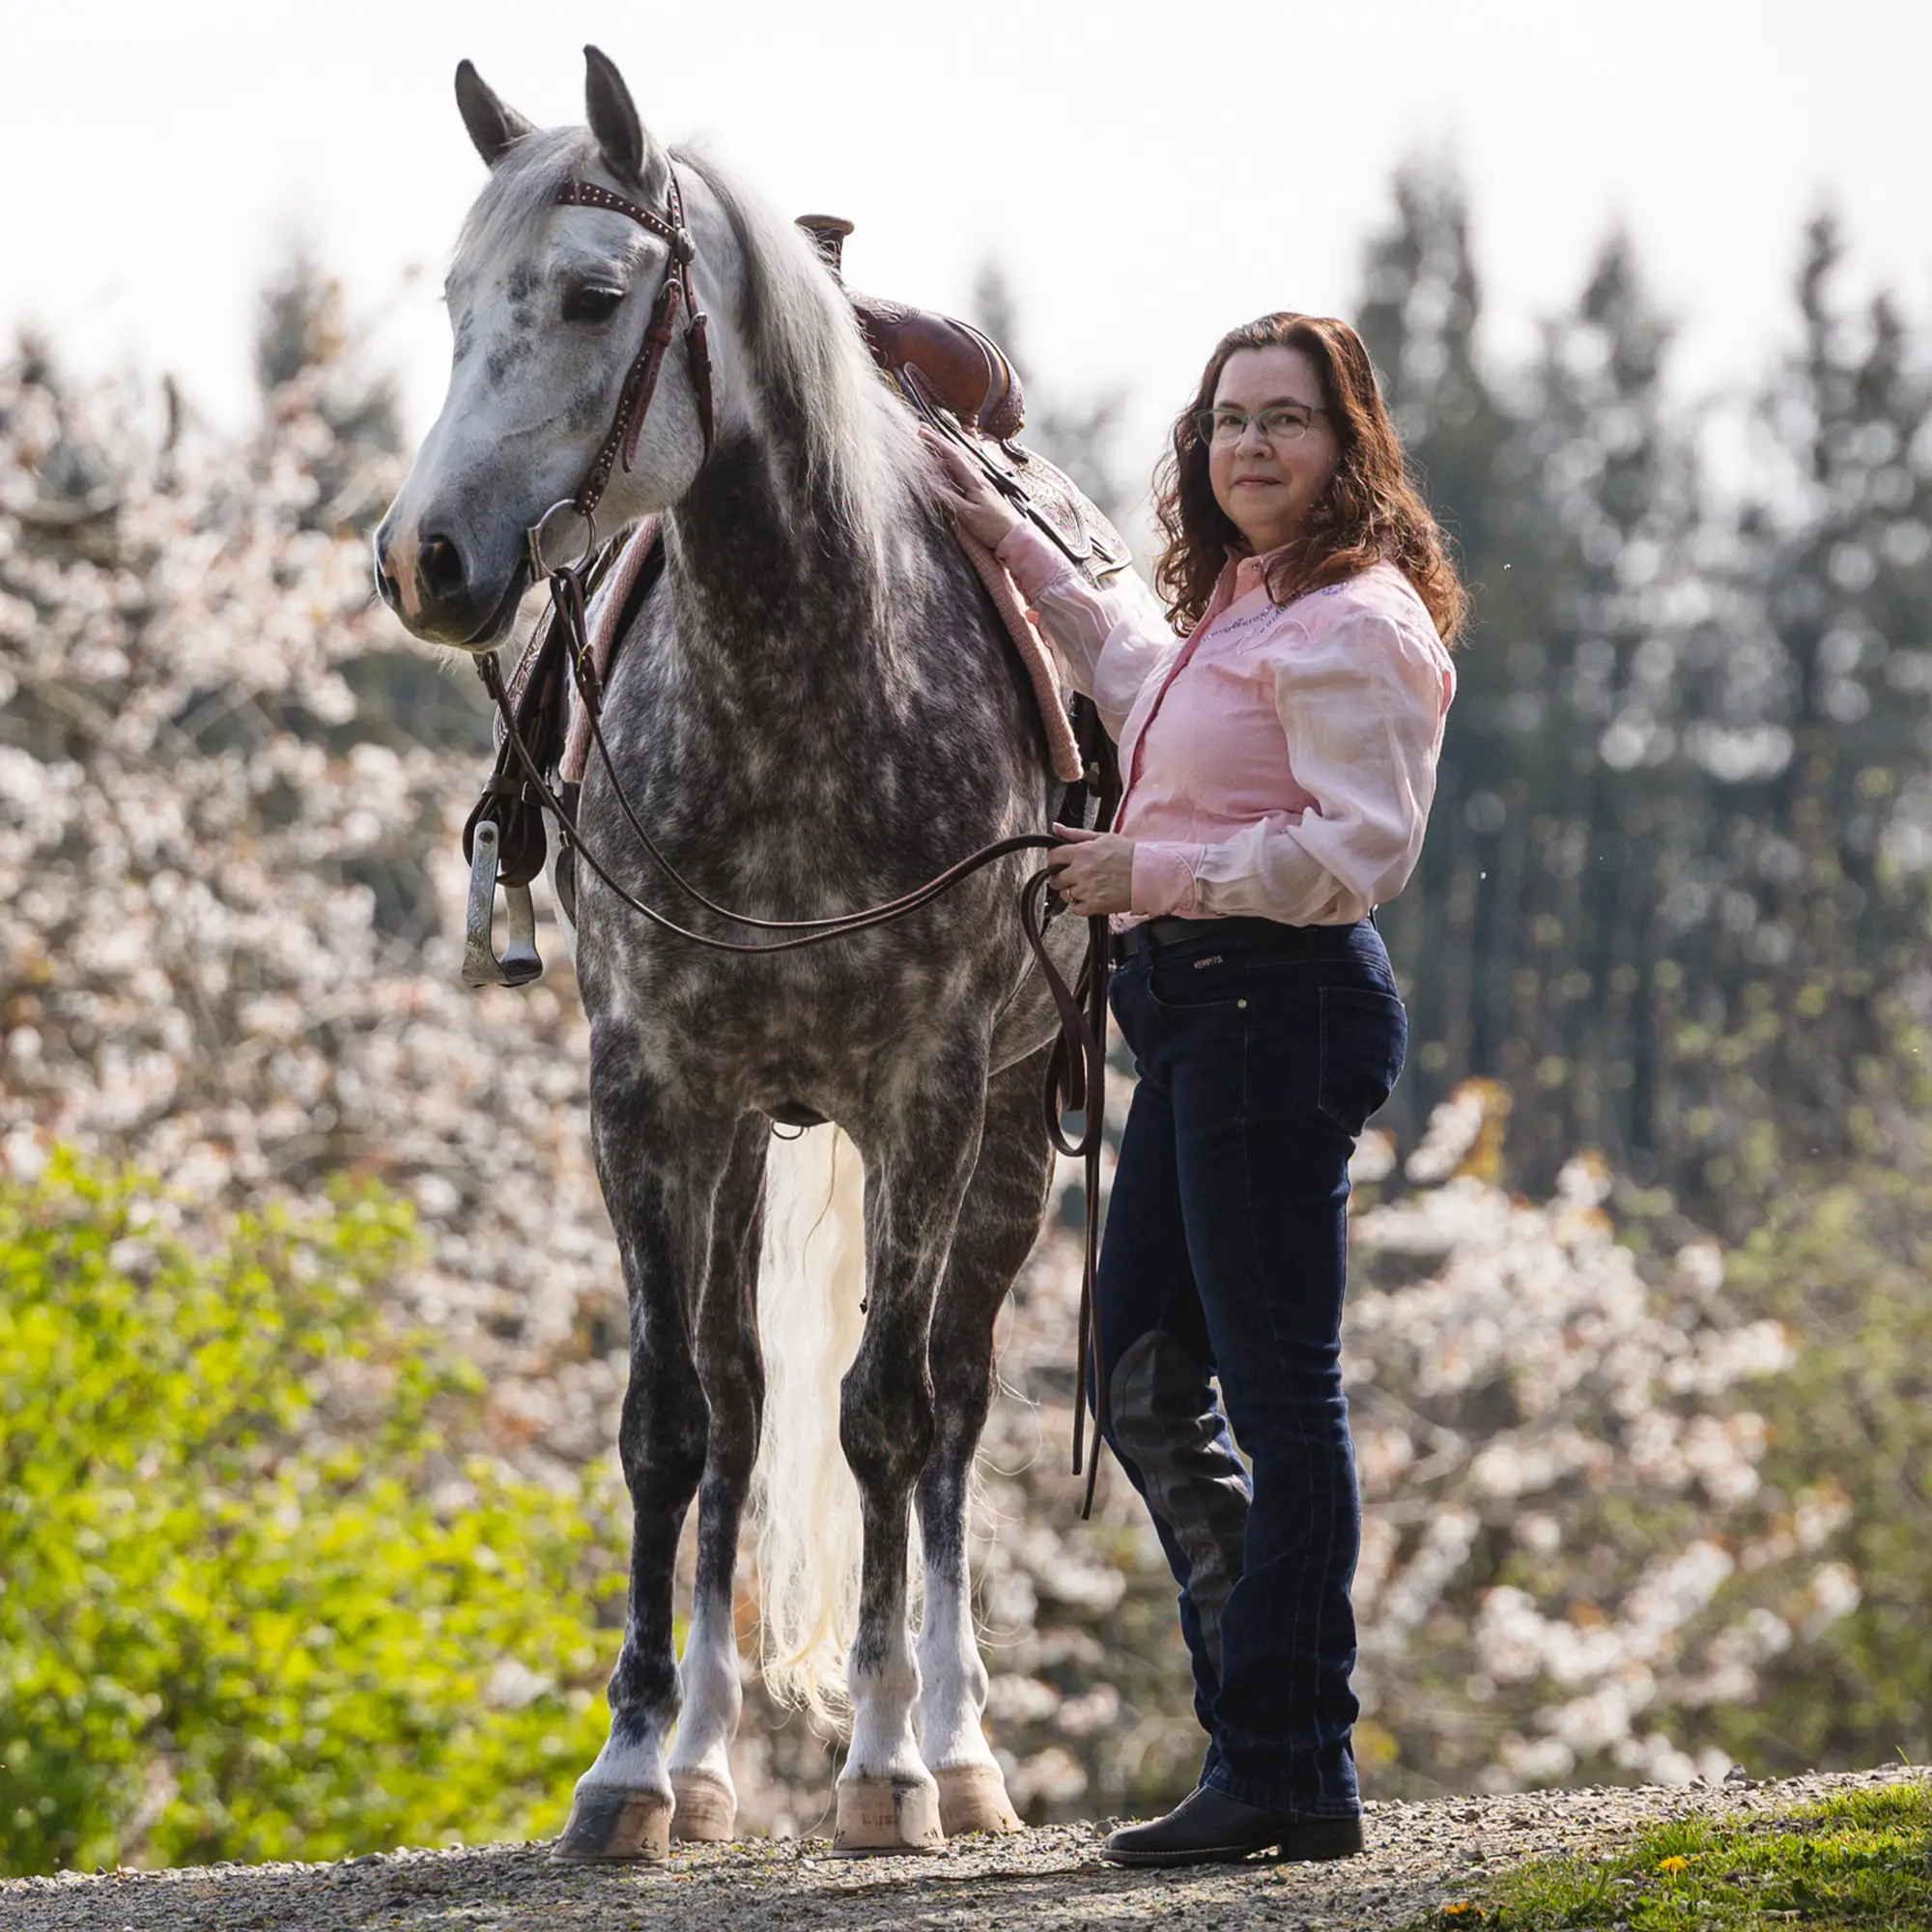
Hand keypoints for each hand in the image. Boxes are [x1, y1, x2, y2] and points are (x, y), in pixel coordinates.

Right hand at [919, 427, 1022, 547]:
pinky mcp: (980, 493)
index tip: (921, 433)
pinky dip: (949, 465)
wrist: (1014, 537)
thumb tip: (929, 484)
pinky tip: (944, 466)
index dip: (936, 443)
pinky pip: (961, 473)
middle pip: (955, 454)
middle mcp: (977, 479)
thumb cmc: (993, 527)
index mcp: (974, 481)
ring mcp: (979, 485)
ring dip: (943, 452)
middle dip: (938, 441)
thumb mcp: (968, 515)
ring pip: (958, 463)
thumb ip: (948, 499)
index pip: (952, 456)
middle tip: (922, 431)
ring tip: (929, 444)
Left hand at [1046, 823, 1134, 916]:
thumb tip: (1056, 827)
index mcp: (1082, 852)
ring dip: (1072, 892)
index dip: (1054, 860)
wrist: (1149, 873)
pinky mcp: (1095, 905)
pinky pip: (1076, 909)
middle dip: (1061, 878)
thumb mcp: (1103, 837)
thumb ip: (1076, 834)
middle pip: (1056, 879)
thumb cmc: (1129, 854)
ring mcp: (1087, 889)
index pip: (1053, 857)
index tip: (1059, 863)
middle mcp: (1082, 871)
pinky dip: (1081, 905)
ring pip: (1066, 895)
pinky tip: (1091, 897)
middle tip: (1073, 877)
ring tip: (1086, 887)